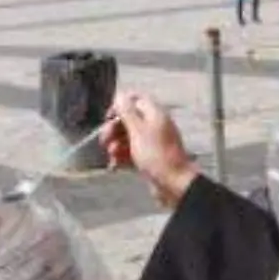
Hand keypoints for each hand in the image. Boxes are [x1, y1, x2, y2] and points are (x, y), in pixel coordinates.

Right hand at [105, 92, 199, 208]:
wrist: (174, 184)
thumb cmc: (156, 155)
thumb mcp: (138, 131)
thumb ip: (128, 112)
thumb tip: (120, 94)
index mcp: (154, 114)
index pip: (135, 99)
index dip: (119, 106)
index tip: (108, 118)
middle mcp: (154, 126)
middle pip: (129, 120)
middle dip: (113, 130)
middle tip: (104, 141)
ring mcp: (151, 143)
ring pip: (128, 138)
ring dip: (116, 145)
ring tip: (111, 156)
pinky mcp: (148, 158)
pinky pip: (131, 153)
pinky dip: (121, 158)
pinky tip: (115, 166)